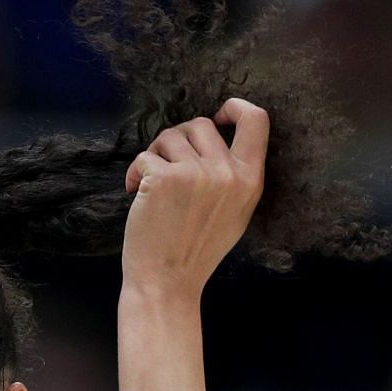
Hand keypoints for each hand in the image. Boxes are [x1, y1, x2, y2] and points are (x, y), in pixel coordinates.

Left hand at [120, 98, 267, 299]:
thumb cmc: (196, 250)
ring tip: (150, 183)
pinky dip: (134, 173)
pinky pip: (145, 156)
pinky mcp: (164, 178)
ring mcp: (196, 174)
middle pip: (201, 124)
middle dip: (178, 139)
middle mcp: (227, 173)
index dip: (234, 107)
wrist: (167, 283)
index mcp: (251, 180)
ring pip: (170, 136)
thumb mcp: (235, 213)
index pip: (257, 119)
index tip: (218, 116)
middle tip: (166, 165)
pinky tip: (135, 192)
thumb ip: (235, 174)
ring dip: (155, 154)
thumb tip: (221, 135)